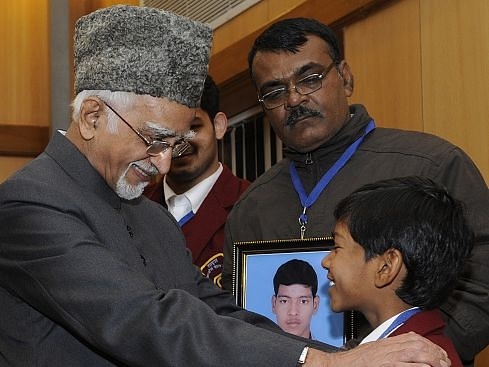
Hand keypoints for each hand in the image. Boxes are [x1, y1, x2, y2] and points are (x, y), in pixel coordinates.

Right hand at [304, 332, 449, 366]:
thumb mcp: (373, 350)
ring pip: (414, 352)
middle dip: (434, 351)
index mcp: (385, 342)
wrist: (339, 365)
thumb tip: (403, 351)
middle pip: (416, 343)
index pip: (412, 338)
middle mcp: (387, 348)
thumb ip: (388, 350)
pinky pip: (405, 364)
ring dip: (431, 358)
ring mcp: (387, 357)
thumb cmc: (354, 362)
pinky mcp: (385, 366)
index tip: (437, 352)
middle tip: (444, 360)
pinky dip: (418, 365)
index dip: (428, 344)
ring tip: (441, 364)